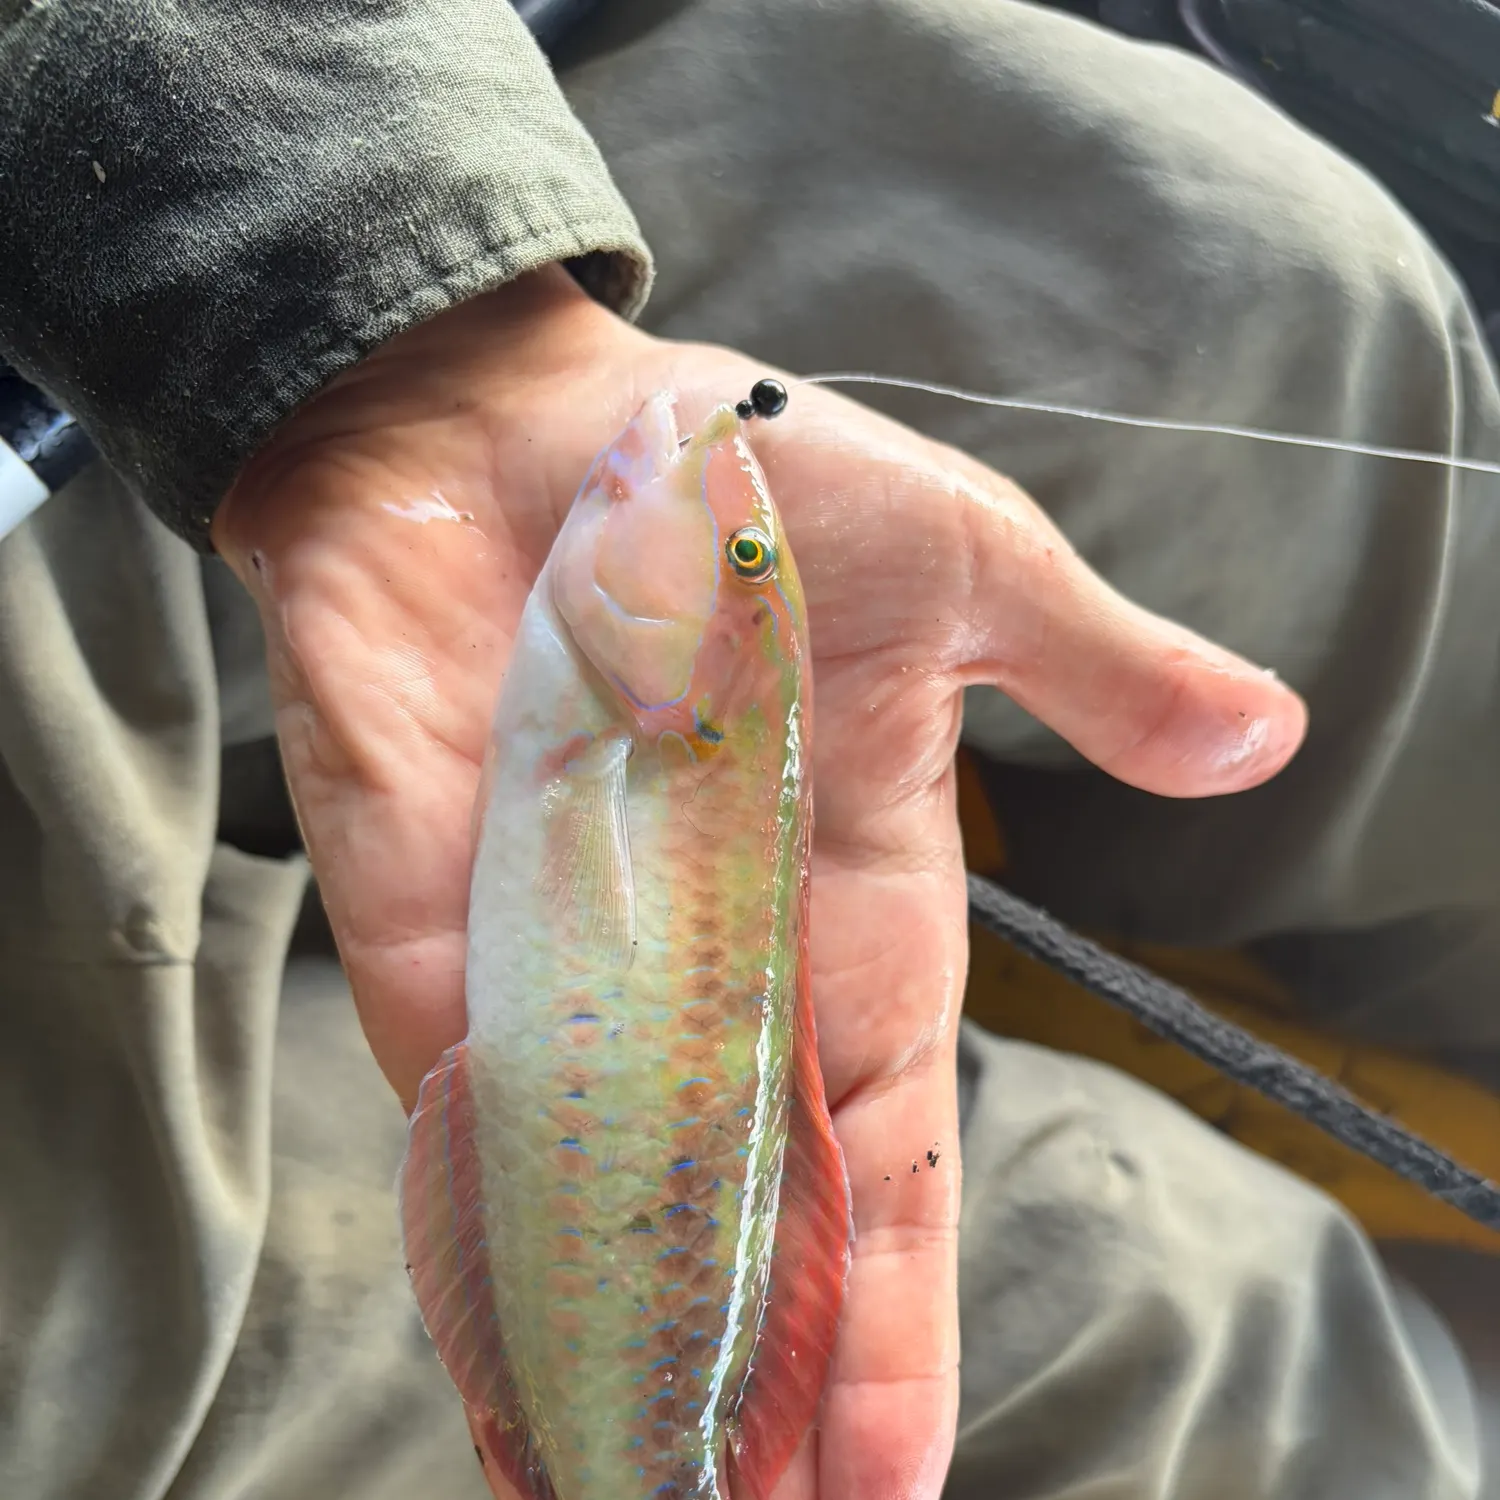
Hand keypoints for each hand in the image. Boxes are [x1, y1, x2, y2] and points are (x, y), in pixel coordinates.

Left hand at [214, 266, 1305, 1499]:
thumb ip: (1088, 675)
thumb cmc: (749, 476)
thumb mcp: (959, 566)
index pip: (888, 1150)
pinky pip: (461, 1120)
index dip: (894, 1306)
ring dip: (617, 1356)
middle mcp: (720, 966)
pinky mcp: (437, 934)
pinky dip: (477, 1243)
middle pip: (753, 1219)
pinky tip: (498, 1380)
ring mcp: (576, 962)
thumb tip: (1261, 733)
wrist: (514, 422)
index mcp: (860, 906)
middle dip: (765, 1383)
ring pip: (607, 1206)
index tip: (889, 1472)